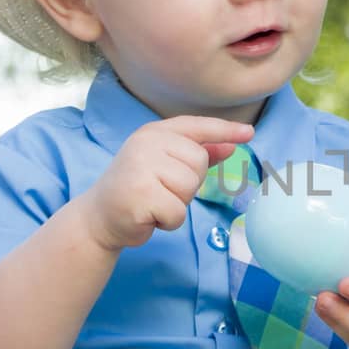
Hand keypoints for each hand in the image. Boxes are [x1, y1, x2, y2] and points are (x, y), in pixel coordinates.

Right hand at [78, 116, 253, 251]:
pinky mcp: (140, 194)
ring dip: (177, 204)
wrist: (99, 218)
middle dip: (187, 184)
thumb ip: (197, 154)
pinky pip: (178, 211)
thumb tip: (232, 145)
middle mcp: (146, 143)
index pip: (196, 127)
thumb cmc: (138, 190)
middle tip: (160, 191)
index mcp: (154, 133)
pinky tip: (149, 216)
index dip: (225, 130)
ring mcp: (141, 166)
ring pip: (189, 187)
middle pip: (198, 163)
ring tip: (154, 202)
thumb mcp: (166, 166)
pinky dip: (168, 221)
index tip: (249, 133)